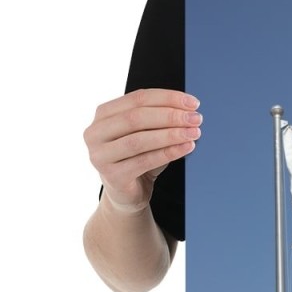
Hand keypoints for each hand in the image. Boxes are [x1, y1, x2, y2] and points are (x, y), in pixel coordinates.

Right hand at [84, 88, 201, 213]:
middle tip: (196, 118)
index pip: (138, 98)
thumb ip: (160, 117)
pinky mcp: (112, 176)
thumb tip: (190, 109)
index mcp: (103, 114)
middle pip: (136, 117)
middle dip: (171, 116)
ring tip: (194, 133)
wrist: (128, 193)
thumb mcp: (147, 133)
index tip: (193, 103)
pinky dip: (169, 153)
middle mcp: (95, 133)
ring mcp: (100, 156)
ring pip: (139, 140)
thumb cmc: (139, 157)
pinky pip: (145, 161)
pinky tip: (186, 147)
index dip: (168, 98)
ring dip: (171, 135)